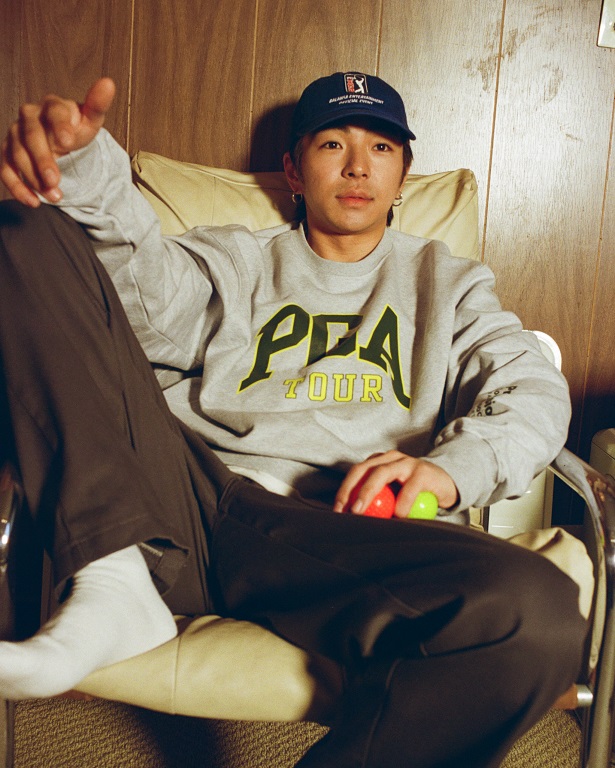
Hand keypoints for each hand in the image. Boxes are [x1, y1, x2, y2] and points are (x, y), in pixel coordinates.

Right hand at [0, 78, 115, 206]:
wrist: (61, 141)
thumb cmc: (76, 129)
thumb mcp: (91, 120)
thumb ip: (97, 104)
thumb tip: (108, 83)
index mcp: (51, 105)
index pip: (53, 112)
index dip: (60, 125)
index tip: (68, 142)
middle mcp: (29, 116)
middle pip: (31, 136)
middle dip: (43, 160)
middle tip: (55, 181)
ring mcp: (15, 134)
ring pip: (17, 154)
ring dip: (33, 178)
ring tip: (55, 197)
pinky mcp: (7, 153)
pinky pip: (6, 169)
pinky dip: (17, 186)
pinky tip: (33, 201)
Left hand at [334, 450, 458, 517]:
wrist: (447, 484)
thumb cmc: (416, 493)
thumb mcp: (395, 495)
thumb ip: (378, 503)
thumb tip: (355, 523)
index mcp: (379, 462)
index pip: (355, 472)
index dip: (344, 490)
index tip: (337, 510)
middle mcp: (390, 458)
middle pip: (363, 469)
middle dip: (350, 489)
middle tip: (345, 510)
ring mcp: (407, 462)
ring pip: (381, 472)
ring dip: (368, 491)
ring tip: (360, 511)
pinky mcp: (423, 471)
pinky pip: (410, 487)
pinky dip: (402, 502)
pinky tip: (398, 516)